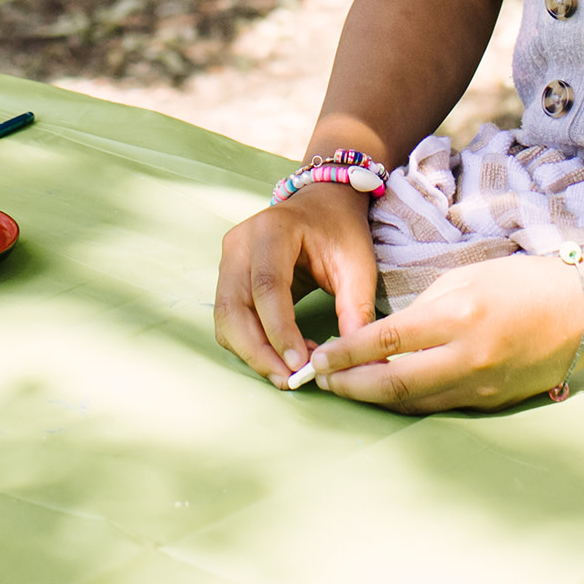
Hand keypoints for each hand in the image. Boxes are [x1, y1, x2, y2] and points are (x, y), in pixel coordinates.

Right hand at [212, 183, 378, 381]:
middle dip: (258, 351)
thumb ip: (355, 309)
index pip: (266, 287)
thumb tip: (352, 361)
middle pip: (234, 307)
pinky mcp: (227, 275)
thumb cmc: (340, 231)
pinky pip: (229, 319)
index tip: (299, 365)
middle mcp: (240, 243)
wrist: (323, 204)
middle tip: (288, 380)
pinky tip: (280, 354)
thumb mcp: (357, 265)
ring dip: (252, 352)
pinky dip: (249, 343)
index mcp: (272, 230)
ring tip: (288, 372)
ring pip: (225, 319)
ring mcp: (228, 259)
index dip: (279, 331)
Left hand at [313, 251, 583, 413]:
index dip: (346, 353)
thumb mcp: (467, 277)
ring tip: (345, 387)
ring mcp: (480, 387)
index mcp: (458, 317)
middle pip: (392, 384)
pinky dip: (408, 400)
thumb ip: (424, 309)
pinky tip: (387, 391)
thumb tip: (389, 336)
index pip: (387, 341)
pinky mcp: (490, 403)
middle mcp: (467, 359)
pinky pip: (439, 405)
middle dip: (350, 385)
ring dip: (373, 398)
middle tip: (321, 380)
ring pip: (412, 403)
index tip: (319, 357)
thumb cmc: (524, 283)